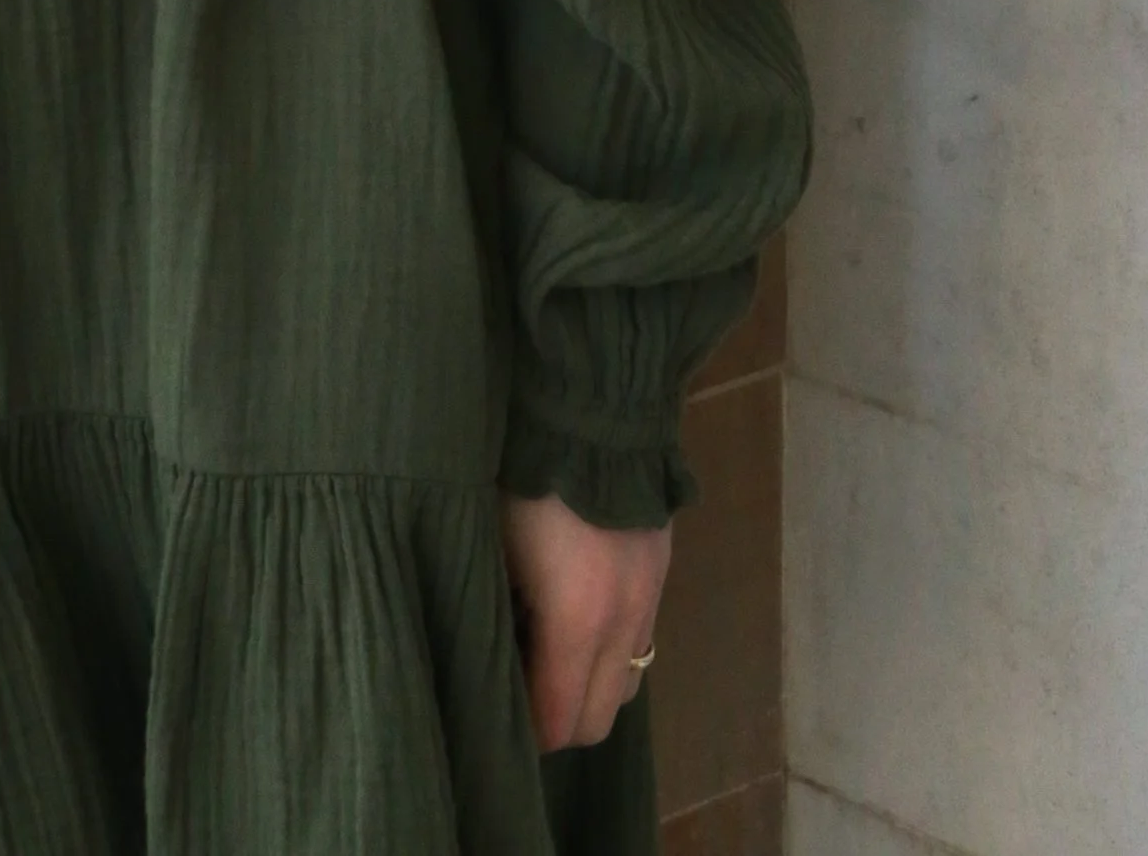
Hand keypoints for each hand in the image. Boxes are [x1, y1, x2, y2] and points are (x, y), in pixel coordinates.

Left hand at [498, 492, 670, 752]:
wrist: (598, 413)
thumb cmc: (528, 478)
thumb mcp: (494, 543)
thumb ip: (495, 610)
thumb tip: (488, 653)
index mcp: (576, 623)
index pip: (558, 721)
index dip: (525, 734)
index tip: (494, 715)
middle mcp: (622, 626)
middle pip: (597, 720)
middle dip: (557, 723)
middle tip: (517, 692)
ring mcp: (648, 602)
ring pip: (624, 687)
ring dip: (587, 690)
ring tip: (547, 655)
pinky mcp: (659, 577)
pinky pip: (638, 645)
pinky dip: (608, 654)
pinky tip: (575, 619)